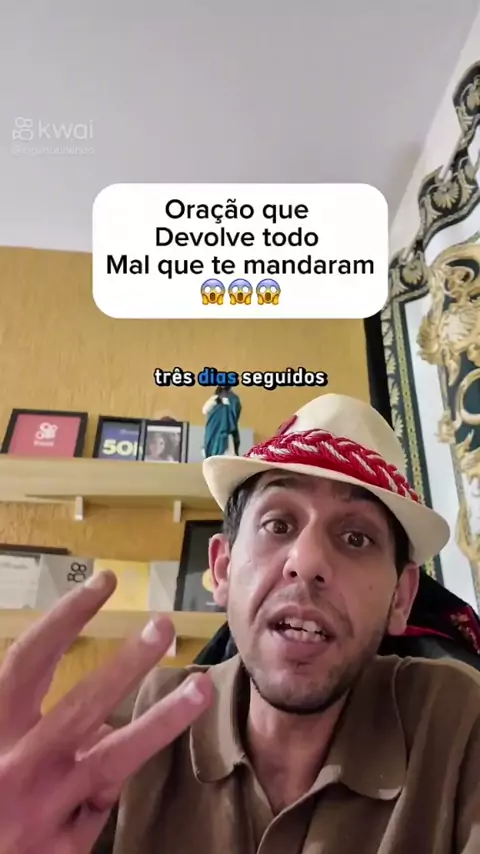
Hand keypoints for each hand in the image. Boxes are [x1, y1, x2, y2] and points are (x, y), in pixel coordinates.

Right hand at [0, 571, 212, 853]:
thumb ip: (16, 715)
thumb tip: (87, 701)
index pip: (29, 659)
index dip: (67, 615)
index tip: (105, 582)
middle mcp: (15, 766)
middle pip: (81, 703)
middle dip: (127, 662)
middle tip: (165, 625)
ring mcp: (43, 812)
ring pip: (114, 758)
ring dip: (163, 720)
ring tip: (200, 688)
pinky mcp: (62, 853)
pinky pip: (101, 807)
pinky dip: (107, 788)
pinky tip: (114, 778)